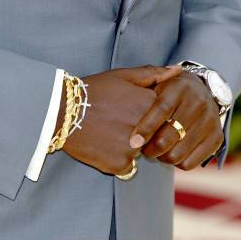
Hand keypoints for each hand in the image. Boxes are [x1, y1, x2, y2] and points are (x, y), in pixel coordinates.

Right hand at [57, 65, 179, 175]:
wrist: (61, 113)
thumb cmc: (93, 92)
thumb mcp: (124, 76)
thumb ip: (155, 74)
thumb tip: (179, 71)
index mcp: (151, 106)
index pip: (166, 118)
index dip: (152, 117)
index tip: (132, 112)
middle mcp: (147, 129)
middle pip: (156, 138)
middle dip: (144, 135)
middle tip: (119, 125)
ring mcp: (133, 149)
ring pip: (141, 154)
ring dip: (130, 148)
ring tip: (109, 134)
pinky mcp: (120, 165)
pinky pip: (127, 167)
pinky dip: (117, 161)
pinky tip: (104, 146)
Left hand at [129, 69, 223, 169]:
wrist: (202, 91)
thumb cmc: (168, 92)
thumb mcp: (156, 82)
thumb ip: (141, 85)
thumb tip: (127, 96)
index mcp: (180, 87)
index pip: (161, 110)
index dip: (146, 128)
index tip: (133, 142)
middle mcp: (198, 103)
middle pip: (168, 138)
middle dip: (150, 149)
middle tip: (143, 149)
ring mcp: (210, 121)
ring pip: (177, 154)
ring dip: (162, 157)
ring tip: (156, 150)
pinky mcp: (216, 138)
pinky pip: (190, 163)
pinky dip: (177, 163)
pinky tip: (172, 152)